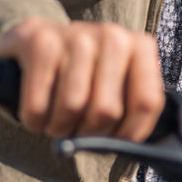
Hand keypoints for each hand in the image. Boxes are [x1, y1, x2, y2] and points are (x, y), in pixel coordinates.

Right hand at [0, 17, 163, 139]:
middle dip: (88, 133)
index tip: (114, 141)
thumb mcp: (115, 85)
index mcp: (139, 47)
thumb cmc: (82, 74)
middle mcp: (112, 36)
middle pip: (106, 110)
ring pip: (72, 107)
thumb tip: (125, 146)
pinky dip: (35, 121)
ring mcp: (76, 35)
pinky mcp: (39, 42)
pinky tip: (37, 111)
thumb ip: (129, 110)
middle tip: (77, 126)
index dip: (129, 134)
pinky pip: (38, 106)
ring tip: (57, 118)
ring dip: (59, 127)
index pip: (146, 103)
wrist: (35, 40)